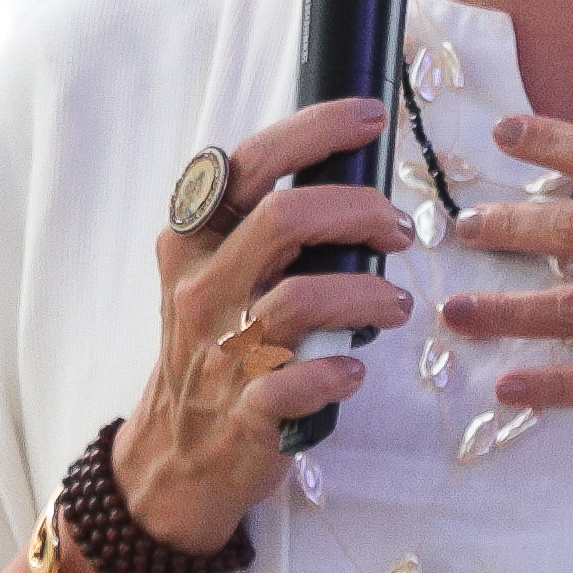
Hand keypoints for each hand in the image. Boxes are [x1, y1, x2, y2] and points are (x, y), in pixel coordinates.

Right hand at [117, 91, 414, 559]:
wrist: (174, 454)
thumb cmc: (216, 348)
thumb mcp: (217, 276)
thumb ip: (264, 230)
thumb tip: (354, 182)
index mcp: (193, 241)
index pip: (252, 163)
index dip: (316, 130)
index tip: (371, 118)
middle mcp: (201, 287)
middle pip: (285, 216)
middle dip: (359, 211)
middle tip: (398, 229)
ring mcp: (220, 350)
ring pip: (301, 297)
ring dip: (368, 294)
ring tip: (393, 304)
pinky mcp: (244, 410)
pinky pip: (298, 382)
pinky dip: (338, 373)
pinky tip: (352, 371)